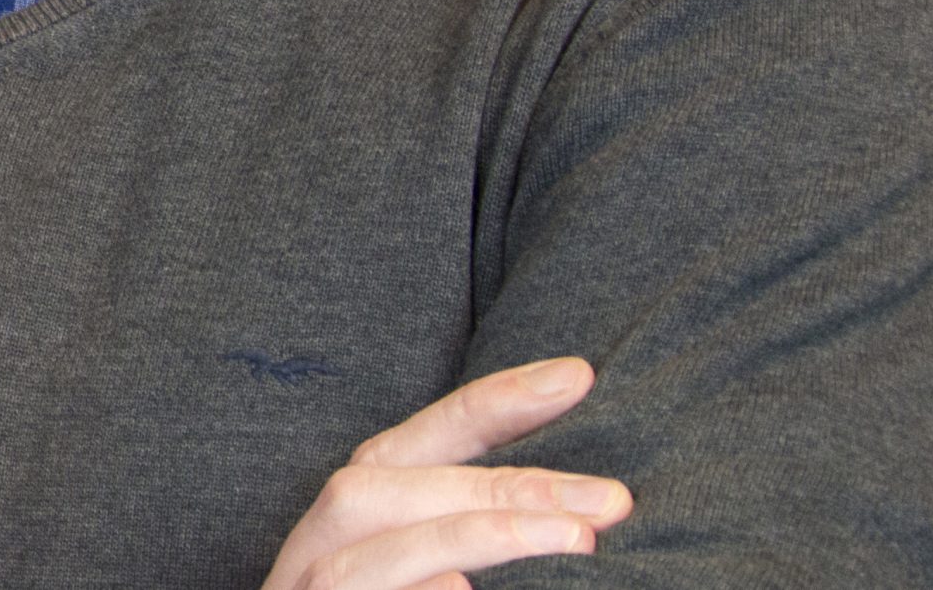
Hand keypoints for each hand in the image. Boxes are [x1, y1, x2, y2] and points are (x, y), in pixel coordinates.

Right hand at [258, 356, 631, 589]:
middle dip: (504, 486)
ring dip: (473, 537)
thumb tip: (579, 508)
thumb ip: (465, 521)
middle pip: (390, 487)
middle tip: (610, 498)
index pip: (426, 437)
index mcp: (359, 508)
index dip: (498, 400)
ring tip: (573, 542)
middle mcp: (322, 543)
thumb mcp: (418, 554)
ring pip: (370, 556)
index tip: (578, 376)